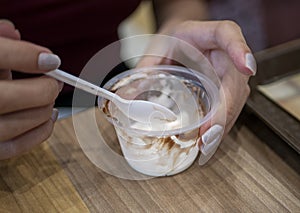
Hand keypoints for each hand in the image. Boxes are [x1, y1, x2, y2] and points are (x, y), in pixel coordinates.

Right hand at [0, 20, 61, 159]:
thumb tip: (13, 32)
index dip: (26, 56)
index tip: (52, 60)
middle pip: (6, 97)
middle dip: (41, 89)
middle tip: (55, 82)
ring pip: (14, 124)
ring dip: (43, 110)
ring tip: (50, 98)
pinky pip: (15, 146)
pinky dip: (39, 132)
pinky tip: (48, 118)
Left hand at [138, 20, 256, 164]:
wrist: (185, 40)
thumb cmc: (175, 40)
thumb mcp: (158, 46)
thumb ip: (146, 67)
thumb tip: (126, 97)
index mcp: (209, 34)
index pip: (228, 33)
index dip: (240, 50)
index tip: (246, 68)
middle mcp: (224, 54)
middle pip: (236, 80)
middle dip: (225, 110)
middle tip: (208, 134)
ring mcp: (228, 73)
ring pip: (236, 100)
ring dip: (223, 124)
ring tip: (206, 144)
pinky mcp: (226, 89)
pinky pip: (229, 108)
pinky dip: (220, 125)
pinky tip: (208, 139)